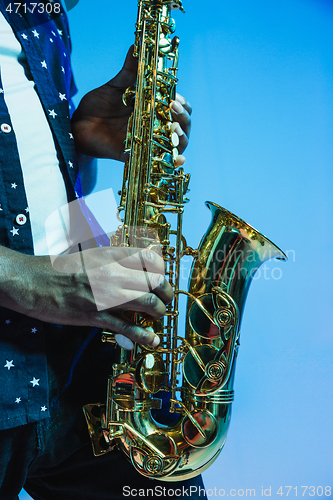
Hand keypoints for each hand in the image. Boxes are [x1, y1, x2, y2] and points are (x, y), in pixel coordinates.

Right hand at [0, 246, 172, 346]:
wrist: (32, 283)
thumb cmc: (58, 268)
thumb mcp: (89, 254)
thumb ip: (113, 258)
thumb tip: (136, 266)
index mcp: (109, 255)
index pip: (149, 258)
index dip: (162, 270)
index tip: (162, 278)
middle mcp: (111, 272)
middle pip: (154, 281)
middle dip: (166, 293)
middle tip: (165, 299)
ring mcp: (104, 295)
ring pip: (146, 302)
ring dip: (158, 311)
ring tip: (157, 315)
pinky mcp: (95, 316)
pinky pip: (126, 327)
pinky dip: (143, 336)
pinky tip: (152, 340)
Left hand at [71, 47, 191, 164]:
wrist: (76, 125)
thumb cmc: (96, 107)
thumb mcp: (114, 87)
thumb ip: (128, 72)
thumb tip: (136, 47)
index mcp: (152, 110)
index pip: (179, 109)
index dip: (183, 104)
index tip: (175, 96)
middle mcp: (154, 128)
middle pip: (182, 127)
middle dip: (183, 118)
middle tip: (173, 107)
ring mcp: (147, 143)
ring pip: (176, 145)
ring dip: (180, 137)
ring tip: (173, 129)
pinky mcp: (135, 156)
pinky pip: (159, 163)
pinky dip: (173, 162)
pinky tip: (178, 158)